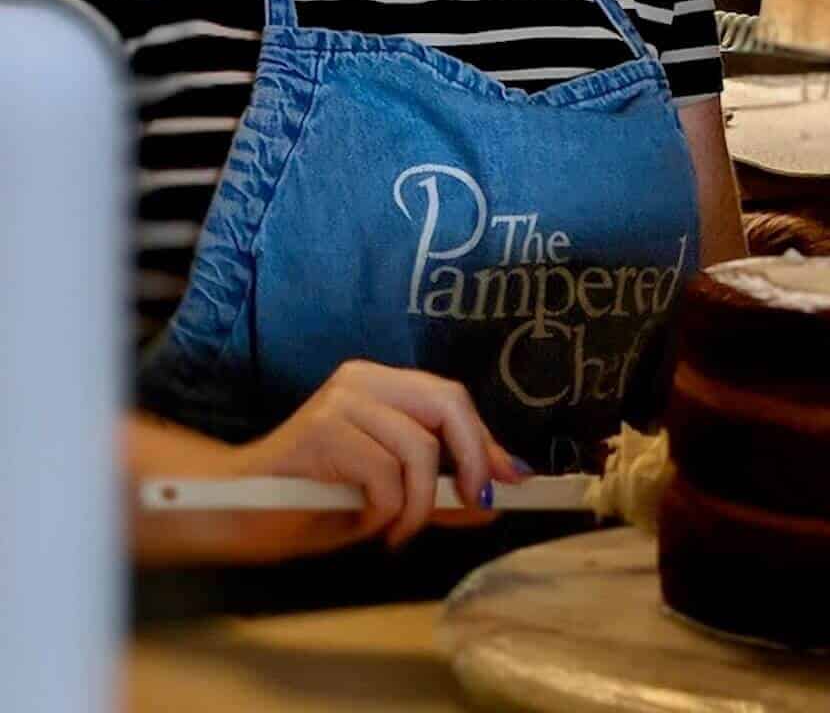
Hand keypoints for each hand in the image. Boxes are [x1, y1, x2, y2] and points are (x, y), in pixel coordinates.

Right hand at [227, 361, 524, 557]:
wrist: (237, 515)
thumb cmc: (313, 502)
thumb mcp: (389, 495)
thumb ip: (439, 491)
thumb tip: (496, 496)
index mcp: (380, 384)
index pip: (450, 398)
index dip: (484, 440)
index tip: (510, 480)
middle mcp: (361, 381)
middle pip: (445, 406)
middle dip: (470, 460)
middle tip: (470, 505)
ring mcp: (339, 403)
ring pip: (417, 451)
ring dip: (416, 507)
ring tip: (391, 529)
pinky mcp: (320, 434)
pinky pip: (383, 477)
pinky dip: (382, 513)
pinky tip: (360, 523)